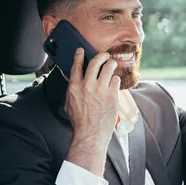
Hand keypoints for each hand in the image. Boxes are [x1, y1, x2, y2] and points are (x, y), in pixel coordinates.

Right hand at [65, 48, 120, 175]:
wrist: (90, 133)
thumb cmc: (80, 121)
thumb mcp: (69, 103)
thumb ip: (73, 90)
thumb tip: (75, 81)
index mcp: (75, 87)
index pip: (76, 66)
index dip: (79, 56)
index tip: (81, 50)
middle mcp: (88, 85)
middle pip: (95, 62)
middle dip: (101, 55)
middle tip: (104, 55)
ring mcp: (101, 89)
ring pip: (109, 68)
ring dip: (111, 64)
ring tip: (112, 64)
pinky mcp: (112, 95)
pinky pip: (116, 80)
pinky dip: (115, 80)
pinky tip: (114, 82)